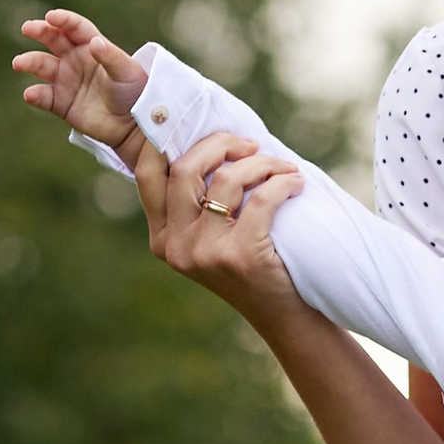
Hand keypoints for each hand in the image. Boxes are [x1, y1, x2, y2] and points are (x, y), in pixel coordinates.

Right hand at [15, 8, 147, 158]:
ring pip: (42, 66)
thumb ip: (109, 56)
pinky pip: (43, 96)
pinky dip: (35, 95)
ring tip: (19, 63)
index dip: (63, 20)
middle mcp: (75, 60)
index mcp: (92, 46)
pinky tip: (31, 94)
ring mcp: (66, 80)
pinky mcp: (61, 103)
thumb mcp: (126, 71)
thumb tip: (94, 43)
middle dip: (39, 31)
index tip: (51, 16)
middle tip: (27, 28)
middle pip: (53, 39)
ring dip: (30, 62)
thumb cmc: (135, 92)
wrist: (133, 126)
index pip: (74, 27)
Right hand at [132, 130, 310, 328]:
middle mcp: (176, 245)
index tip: (201, 127)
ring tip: (284, 169)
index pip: (148, 174)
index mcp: (162, 237)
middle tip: (250, 145)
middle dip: (221, 144)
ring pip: (227, 179)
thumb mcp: (209, 239)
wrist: (281, 315)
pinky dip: (283, 183)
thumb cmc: (250, 265)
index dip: (167, 140)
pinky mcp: (240, 256)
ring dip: (263, 164)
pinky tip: (296, 184)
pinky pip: (263, 198)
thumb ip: (196, 202)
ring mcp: (205, 253)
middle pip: (185, 168)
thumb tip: (208, 139)